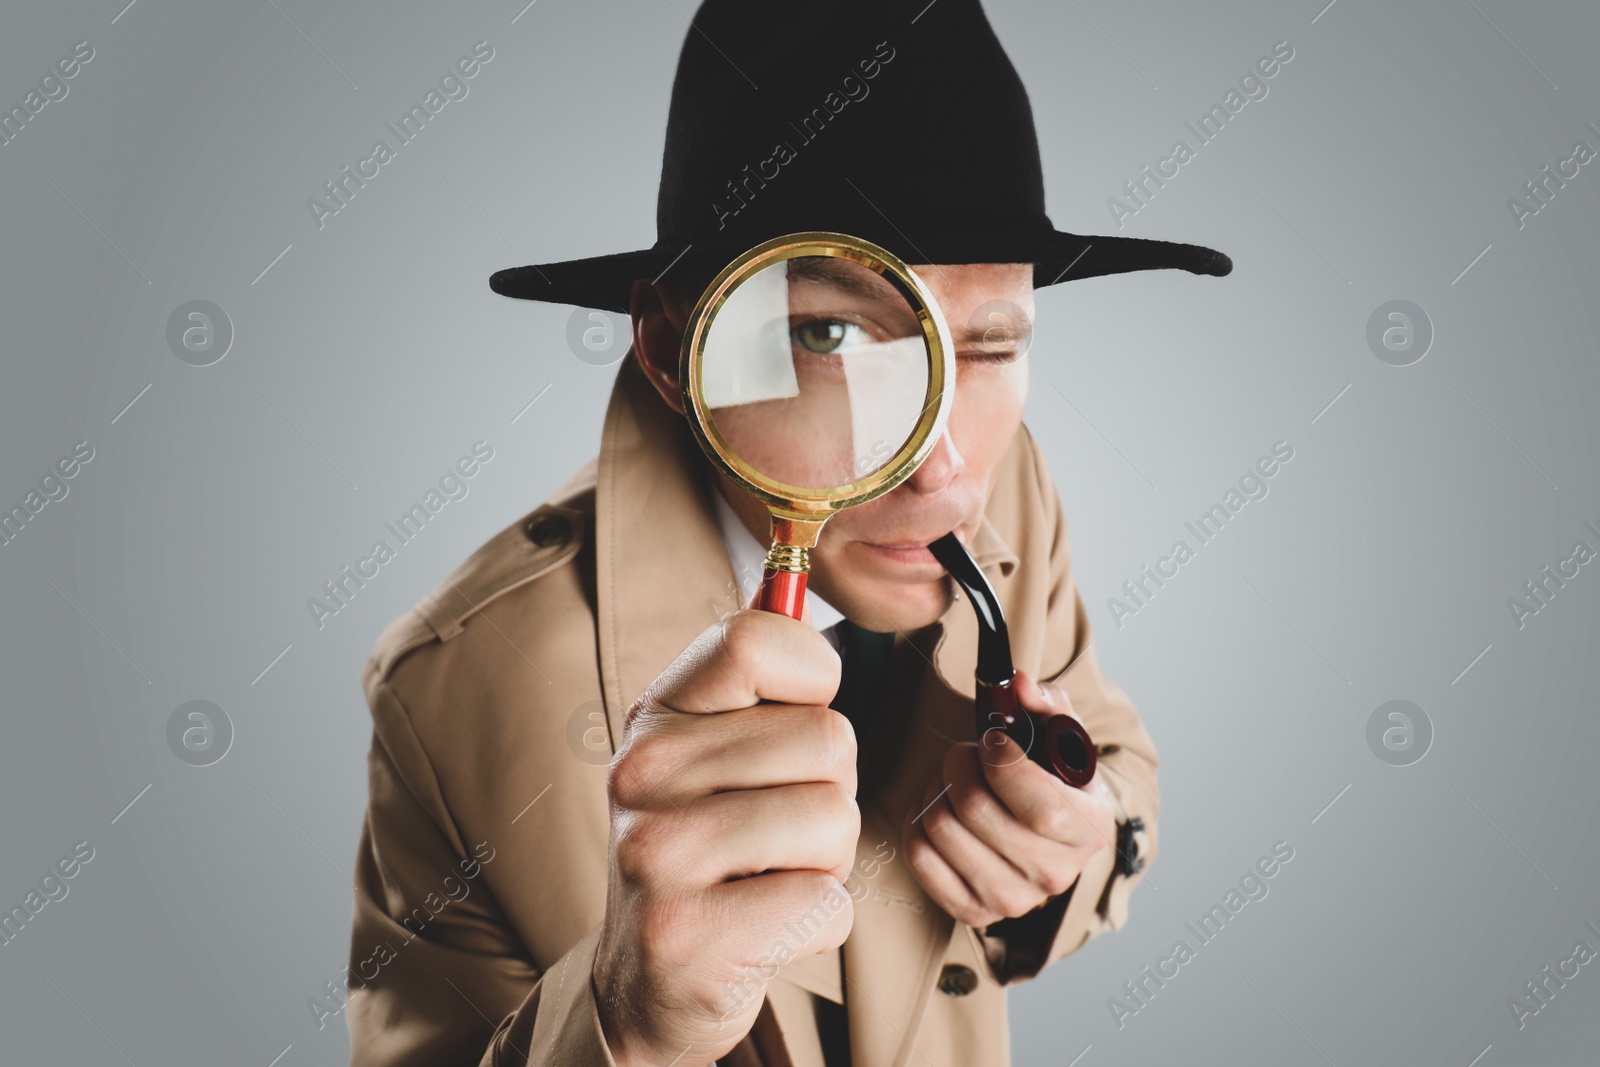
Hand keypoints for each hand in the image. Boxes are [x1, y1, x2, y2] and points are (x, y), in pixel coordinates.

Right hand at [593, 608, 858, 1066]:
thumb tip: (789, 577)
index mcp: (656, 714)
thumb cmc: (706, 852)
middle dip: (830, 793)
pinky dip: (818, 921)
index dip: (812, 677)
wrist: (646, 982)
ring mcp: (656, 855)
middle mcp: (642, 773)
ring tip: (767, 877)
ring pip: (835, 818)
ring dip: (827, 860)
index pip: (757, 637)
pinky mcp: (687, 934)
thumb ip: (752, 681)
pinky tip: (763, 927)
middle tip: (773, 831)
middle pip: (828, 738)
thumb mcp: (709, 752)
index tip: (792, 722)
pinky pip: (825, 900)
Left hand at [901, 671, 1115, 927]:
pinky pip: (920, 857)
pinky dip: (917, 822)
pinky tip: (937, 809)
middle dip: (959, 765)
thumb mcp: (1062, 738)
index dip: (1004, 766)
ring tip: (952, 781)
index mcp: (1089, 829)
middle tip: (963, 754)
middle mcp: (1055, 873)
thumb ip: (1046, 704)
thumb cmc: (1053, 780)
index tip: (991, 742)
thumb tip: (1021, 686)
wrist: (1050, 836)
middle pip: (978, 812)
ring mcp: (1014, 898)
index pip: (1042, 807)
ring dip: (937, 790)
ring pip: (942, 829)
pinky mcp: (974, 909)